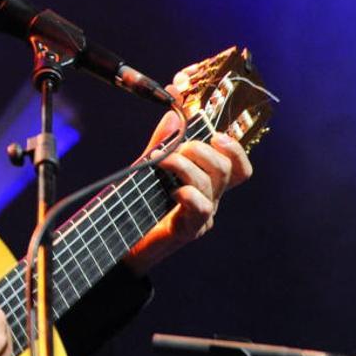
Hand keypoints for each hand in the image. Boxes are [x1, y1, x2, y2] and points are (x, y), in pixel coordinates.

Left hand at [124, 67, 253, 274]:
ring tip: (164, 161)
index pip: (238, 166)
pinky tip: (172, 191)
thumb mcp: (148, 167)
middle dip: (202, 150)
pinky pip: (201, 208)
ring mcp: (201, 217)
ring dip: (187, 165)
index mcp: (206, 184)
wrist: (117, 242)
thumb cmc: (136, 204)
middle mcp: (210, 200)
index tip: (215, 132)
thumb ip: (162, 143)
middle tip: (178, 148)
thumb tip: (173, 113)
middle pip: (226, 169)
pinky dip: (188, 193)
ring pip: (212, 184)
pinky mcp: (188, 231)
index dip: (235, 147)